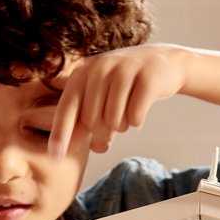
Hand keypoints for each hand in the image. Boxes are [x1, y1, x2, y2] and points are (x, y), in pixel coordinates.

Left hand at [48, 44, 189, 157]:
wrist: (164, 62)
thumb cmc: (126, 85)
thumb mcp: (102, 98)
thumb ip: (87, 122)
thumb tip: (84, 147)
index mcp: (83, 72)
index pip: (67, 108)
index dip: (60, 134)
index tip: (55, 156)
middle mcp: (101, 67)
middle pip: (92, 121)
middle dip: (103, 131)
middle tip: (114, 121)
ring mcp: (124, 70)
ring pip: (114, 121)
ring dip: (122, 126)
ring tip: (127, 112)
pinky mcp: (147, 78)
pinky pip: (135, 117)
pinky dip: (137, 121)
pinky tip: (140, 108)